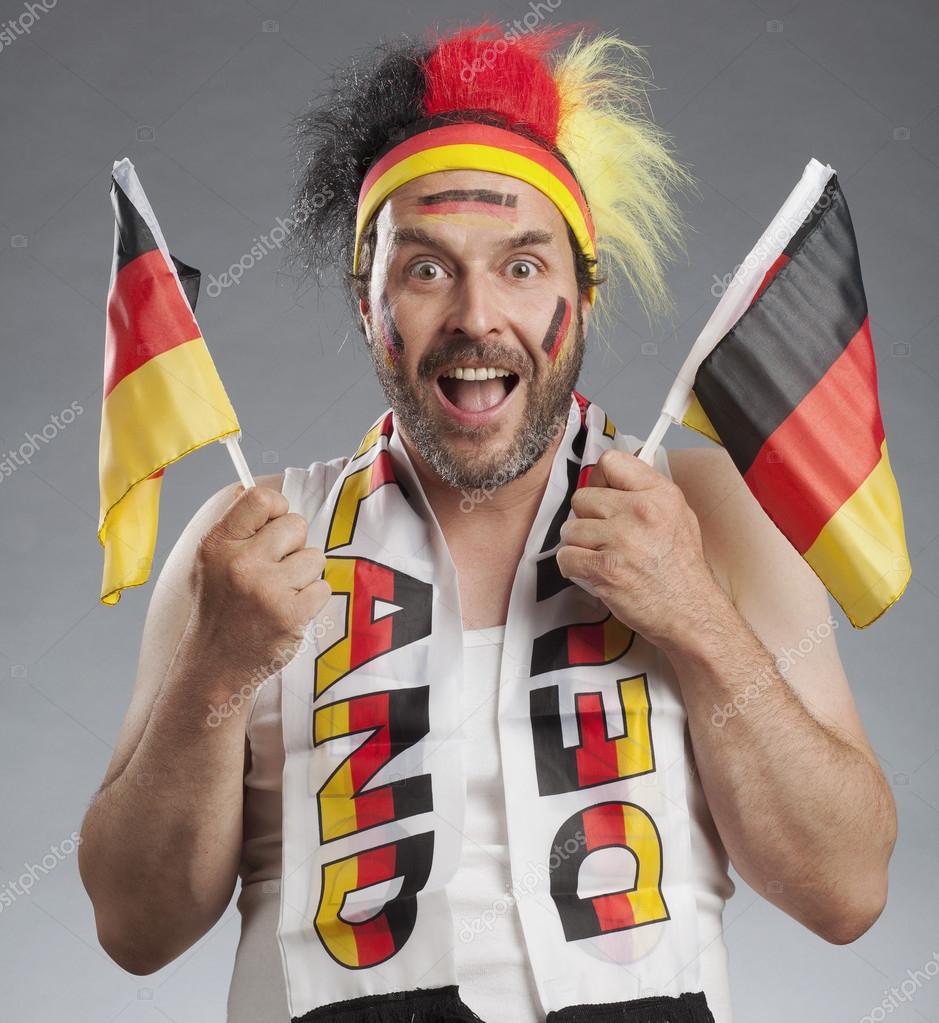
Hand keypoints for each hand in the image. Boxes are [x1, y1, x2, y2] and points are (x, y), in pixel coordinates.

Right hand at [188, 484, 330, 684]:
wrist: (215, 665)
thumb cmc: (219, 609)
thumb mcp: (209, 563)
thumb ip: (234, 528)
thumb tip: (249, 487)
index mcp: (219, 544)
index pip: (260, 498)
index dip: (277, 509)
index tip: (274, 528)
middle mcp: (241, 563)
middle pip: (296, 524)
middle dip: (294, 546)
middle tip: (276, 570)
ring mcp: (266, 590)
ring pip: (315, 557)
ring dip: (304, 575)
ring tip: (280, 593)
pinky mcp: (290, 614)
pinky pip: (323, 587)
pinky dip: (312, 600)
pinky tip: (290, 611)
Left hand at [556, 447, 720, 649]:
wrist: (690, 612)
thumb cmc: (682, 569)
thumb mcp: (679, 515)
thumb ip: (647, 490)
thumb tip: (617, 470)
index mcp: (659, 494)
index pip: (610, 462)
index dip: (600, 480)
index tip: (603, 496)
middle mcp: (640, 511)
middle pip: (583, 497)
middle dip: (587, 518)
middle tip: (604, 536)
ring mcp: (621, 539)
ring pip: (570, 528)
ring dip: (578, 544)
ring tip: (600, 556)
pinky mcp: (604, 568)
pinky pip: (565, 556)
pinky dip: (572, 566)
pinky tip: (591, 571)